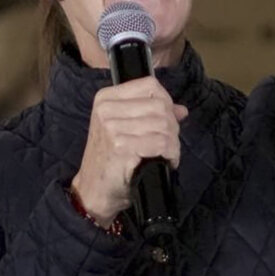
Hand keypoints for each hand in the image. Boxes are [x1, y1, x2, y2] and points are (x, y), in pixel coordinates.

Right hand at [71, 76, 186, 224]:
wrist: (94, 190)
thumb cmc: (110, 159)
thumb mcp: (124, 128)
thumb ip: (151, 114)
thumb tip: (181, 110)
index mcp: (106, 98)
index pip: (149, 85)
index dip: (165, 101)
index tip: (166, 120)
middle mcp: (107, 109)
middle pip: (159, 105)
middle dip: (171, 125)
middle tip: (167, 142)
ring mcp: (112, 128)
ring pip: (164, 124)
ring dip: (172, 142)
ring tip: (166, 153)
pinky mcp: (122, 147)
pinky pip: (161, 143)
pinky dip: (170, 153)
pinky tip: (165, 161)